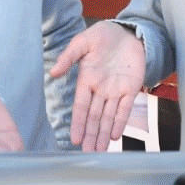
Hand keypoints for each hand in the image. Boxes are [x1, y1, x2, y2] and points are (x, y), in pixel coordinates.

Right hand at [51, 21, 145, 151]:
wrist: (127, 32)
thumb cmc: (103, 35)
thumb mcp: (83, 42)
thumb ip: (69, 57)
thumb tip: (53, 72)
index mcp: (86, 80)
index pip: (81, 107)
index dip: (78, 123)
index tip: (74, 139)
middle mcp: (100, 90)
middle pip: (94, 117)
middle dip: (90, 135)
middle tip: (87, 153)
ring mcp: (116, 91)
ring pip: (108, 117)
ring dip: (103, 134)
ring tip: (100, 151)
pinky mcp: (131, 89)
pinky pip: (125, 109)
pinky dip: (120, 122)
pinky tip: (114, 136)